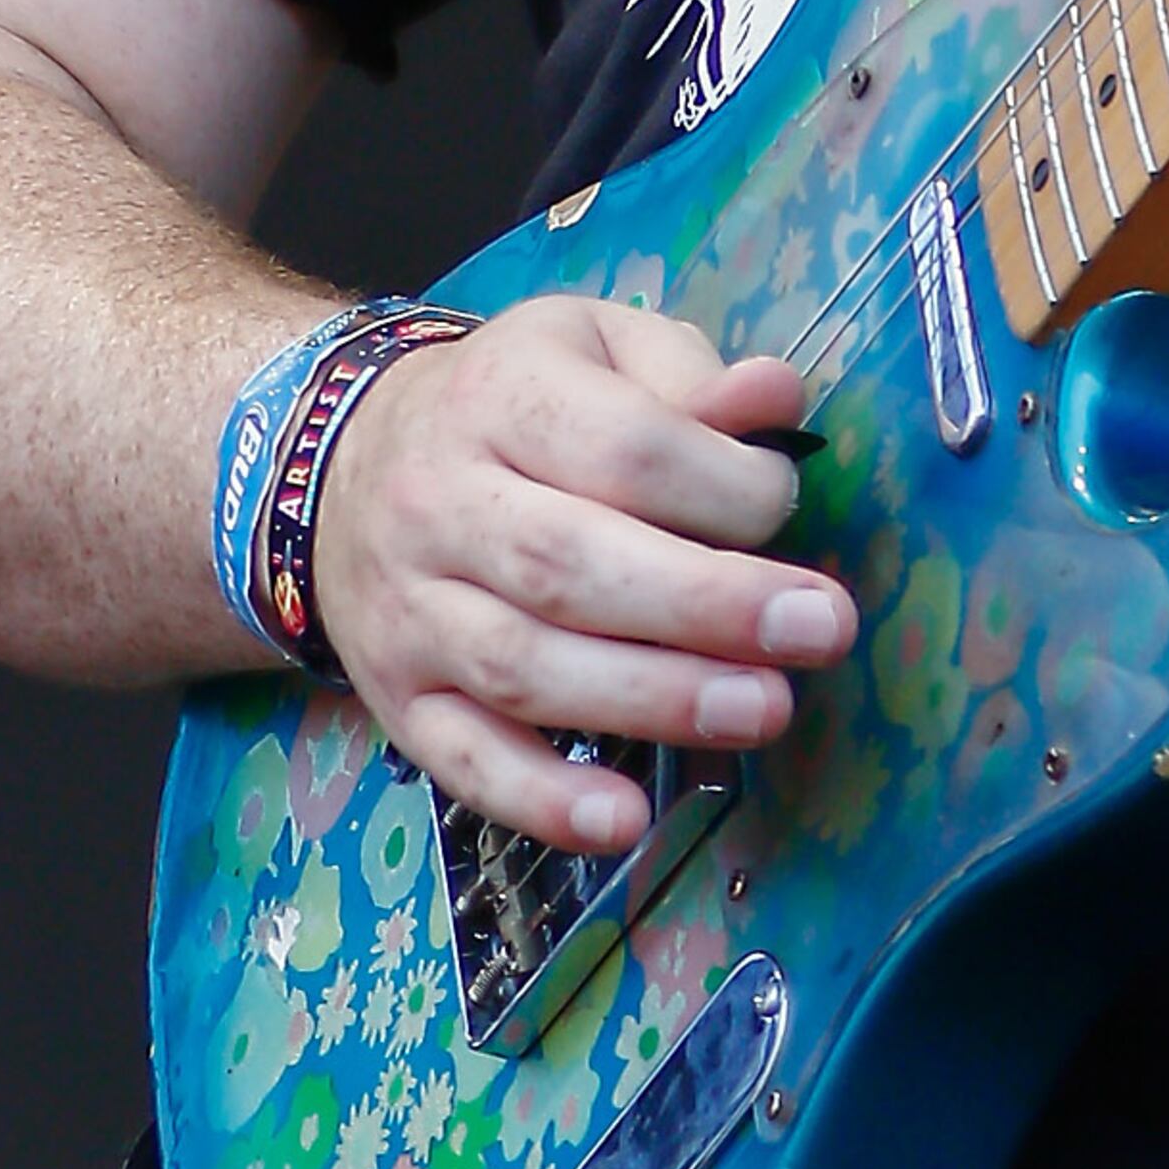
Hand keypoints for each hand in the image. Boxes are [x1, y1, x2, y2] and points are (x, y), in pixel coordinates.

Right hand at [305, 292, 852, 852]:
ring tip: (764, 709)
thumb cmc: (521, 405)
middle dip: (705, 604)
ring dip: (651, 700)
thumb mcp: (601, 349)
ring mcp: (410, 611)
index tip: (784, 504)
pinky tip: (624, 819)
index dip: (721, 483)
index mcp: (503, 396)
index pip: (622, 446)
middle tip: (818, 629)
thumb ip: (691, 378)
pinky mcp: (399, 700)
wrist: (350, 464)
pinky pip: (462, 761)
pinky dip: (542, 800)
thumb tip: (774, 401)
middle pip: (570, 563)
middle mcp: (440, 503)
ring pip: (524, 667)